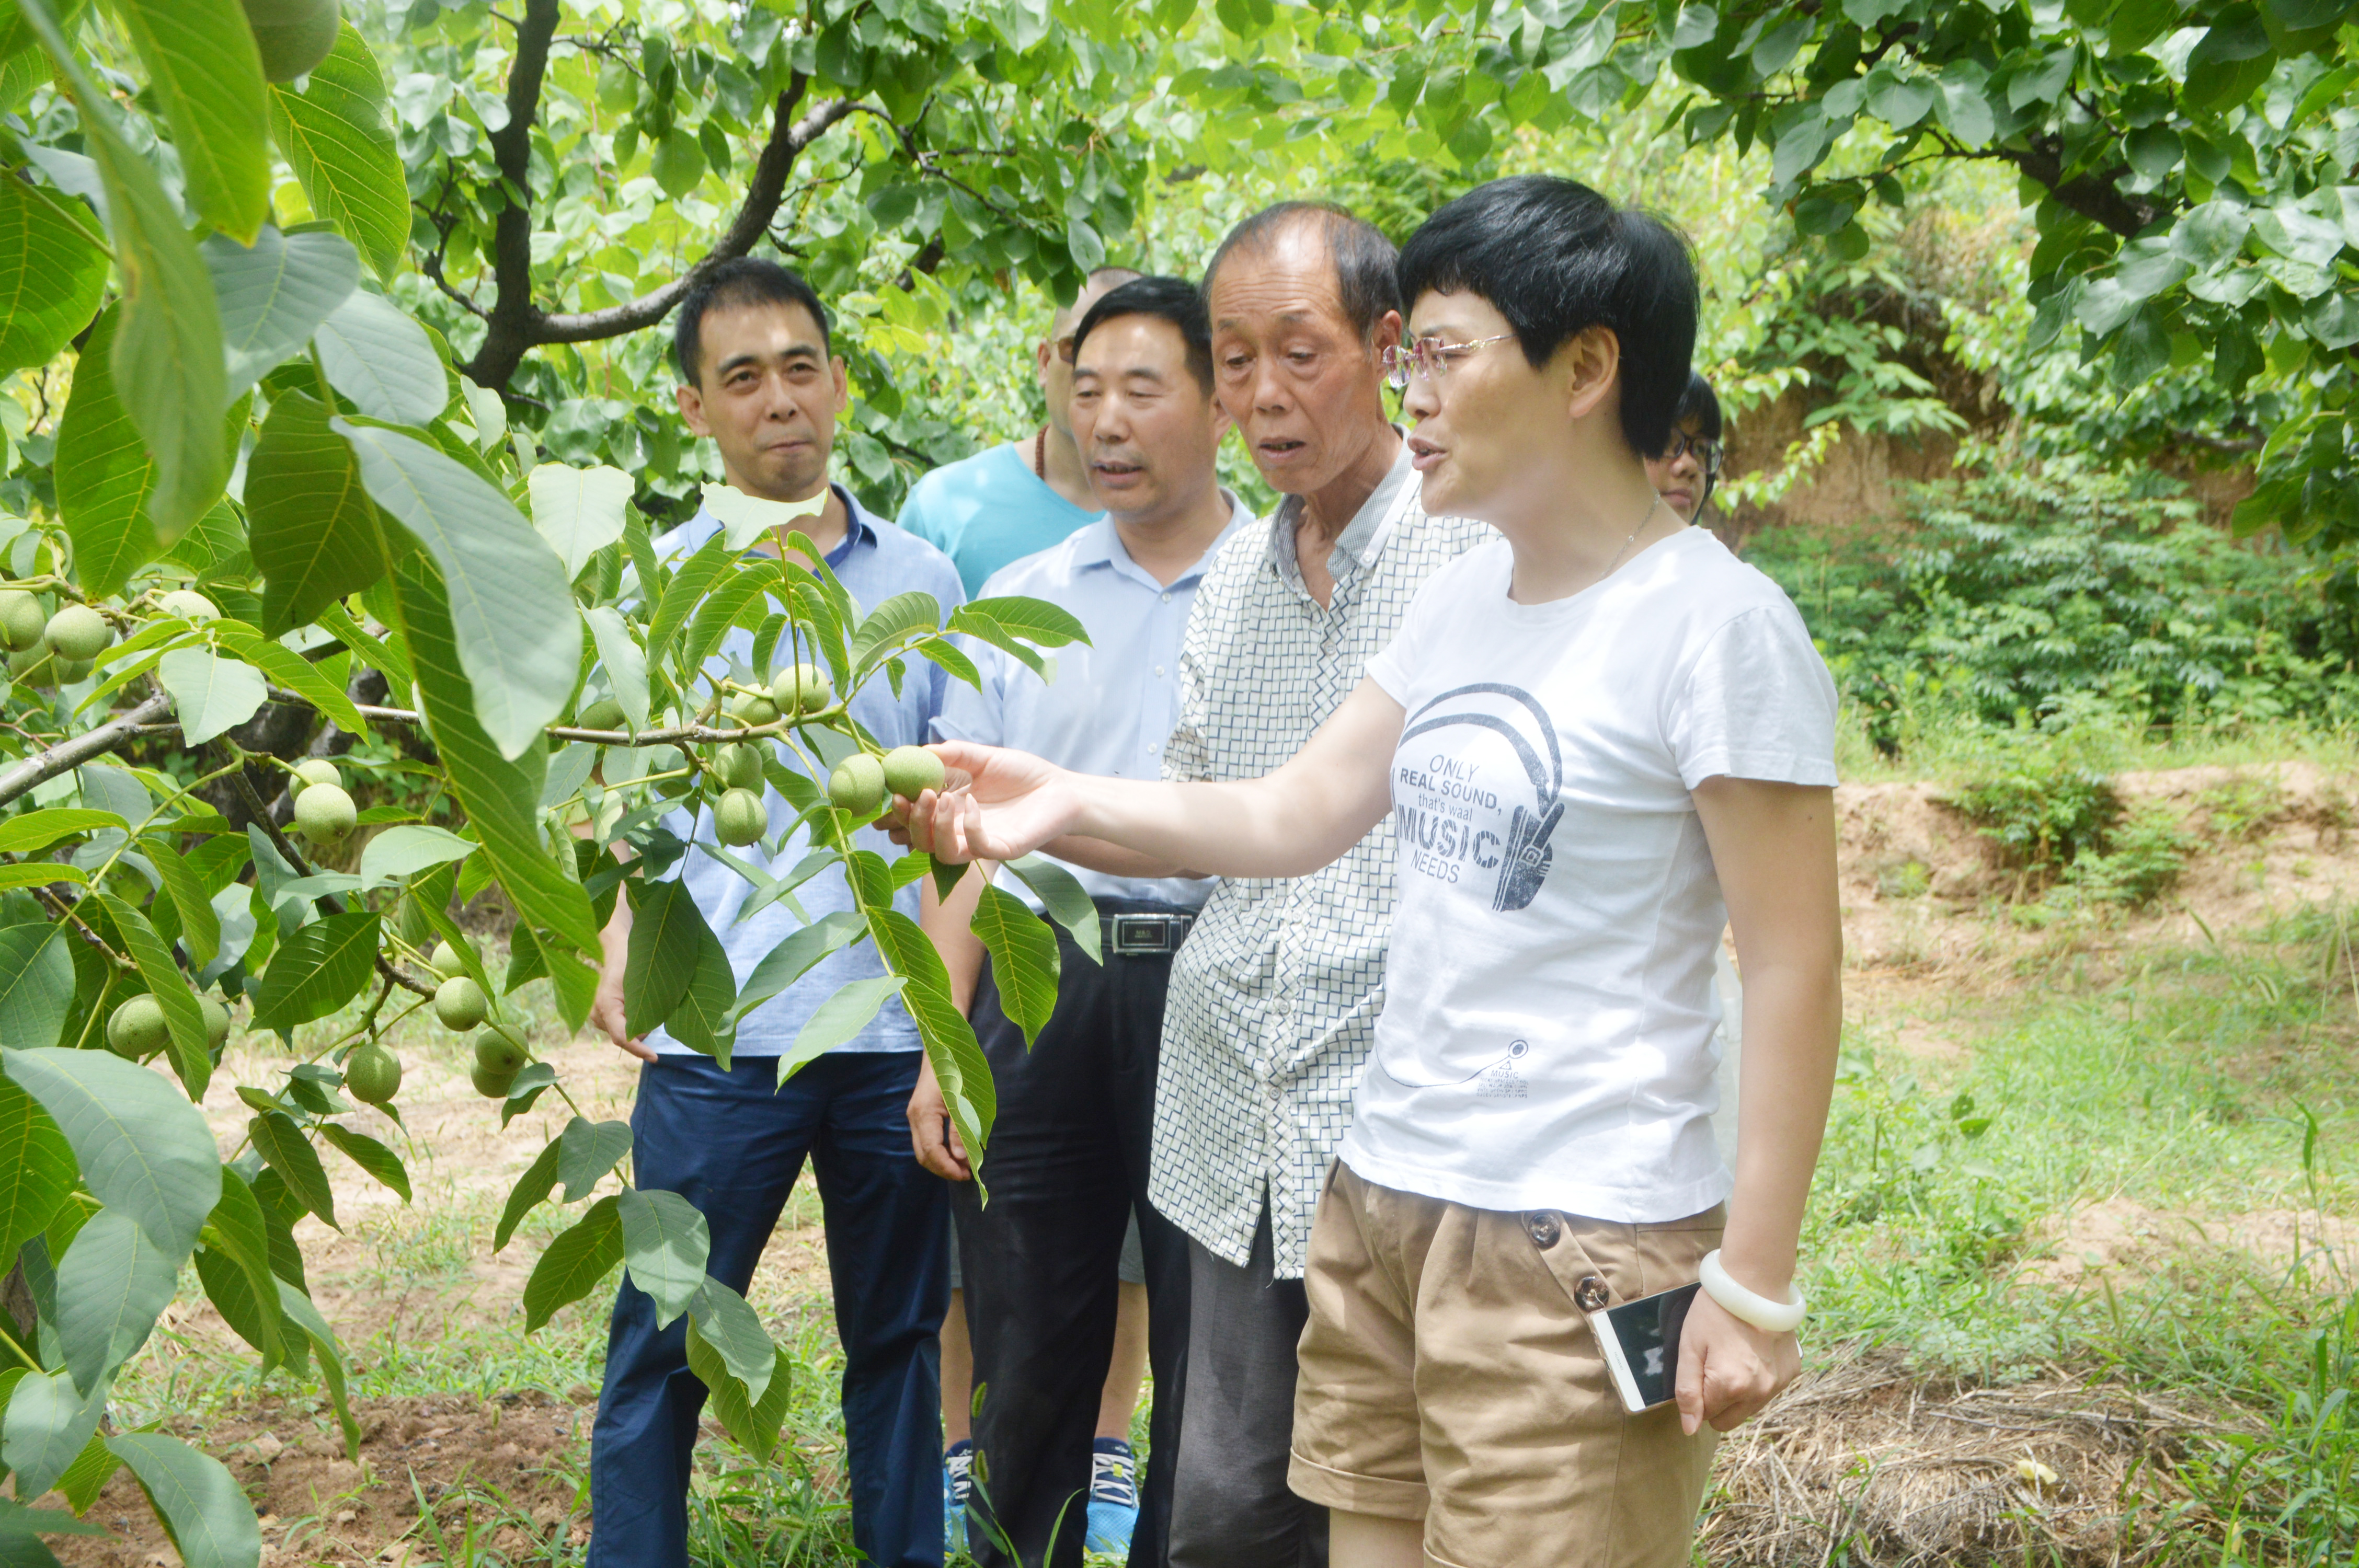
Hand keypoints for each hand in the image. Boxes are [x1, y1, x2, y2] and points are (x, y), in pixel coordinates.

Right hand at [590, 952, 654, 1062]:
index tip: (655, 1057)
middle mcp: (597, 1014)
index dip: (639, 1050)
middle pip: (626, 1036)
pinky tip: (636, 1004)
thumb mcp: (641, 982)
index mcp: (606, 1005)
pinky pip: (622, 1026)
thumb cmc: (631, 961)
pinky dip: (633, 1020)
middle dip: (643, 1029)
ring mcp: (597, 1016)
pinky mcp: (601, 1016)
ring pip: (625, 1032)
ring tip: (642, 999)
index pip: (623, 1037)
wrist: (617, 950)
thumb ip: (643, 1008)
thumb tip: (643, 1033)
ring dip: (639, 1023)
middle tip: (653, 1003)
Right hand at [888, 741, 1081, 864]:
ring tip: (943, 797)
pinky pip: (976, 847)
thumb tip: (915, 751)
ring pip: (941, 852)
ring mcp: (980, 843)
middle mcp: (960, 831)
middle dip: (911, 820)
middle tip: (915, 796)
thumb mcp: (982, 757)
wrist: (1061, 788)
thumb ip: (951, 754)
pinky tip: (973, 803)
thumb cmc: (1022, 774)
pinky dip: (968, 826)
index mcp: (950, 811)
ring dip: (934, 826)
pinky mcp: (1002, 848)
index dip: (898, 812)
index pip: (914, 819)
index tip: (891, 793)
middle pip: (920, 840)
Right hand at [906, 1054, 970, 1180]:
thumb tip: (962, 1159)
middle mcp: (915, 1118)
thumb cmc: (955, 1072)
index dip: (948, 1167)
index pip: (932, 1152)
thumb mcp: (963, 1101)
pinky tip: (955, 1152)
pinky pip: (926, 1141)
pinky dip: (939, 1151)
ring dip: (942, 1161)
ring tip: (963, 1166)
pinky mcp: (920, 1115)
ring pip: (923, 1150)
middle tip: (967, 1174)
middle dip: (944, 1168)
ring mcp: (915, 1117)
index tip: (967, 1174)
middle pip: (924, 1156)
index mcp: (924, 1114)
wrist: (942, 1049)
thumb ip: (961, 1130)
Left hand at [1674, 1291, 1799, 1433]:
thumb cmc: (1715, 1312)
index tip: (1699, 1368)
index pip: (1706, 1416)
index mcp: (1730, 1387)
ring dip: (1738, 1393)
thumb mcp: (1689, 1347)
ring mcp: (1779, 1384)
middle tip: (1713, 1366)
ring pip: (1750, 1408)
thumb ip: (1687, 1391)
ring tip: (1733, 1356)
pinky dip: (1758, 1379)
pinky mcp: (1792, 1373)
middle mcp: (1759, 1392)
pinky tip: (1752, 1352)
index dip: (1698, 1395)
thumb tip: (1689, 1429)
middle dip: (1717, 1402)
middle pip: (1729, 1420)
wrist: (1755, 1283)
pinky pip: (1768, 1391)